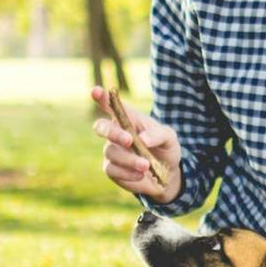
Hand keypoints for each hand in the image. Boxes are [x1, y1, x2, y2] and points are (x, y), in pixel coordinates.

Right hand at [91, 87, 182, 203]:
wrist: (168, 174)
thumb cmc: (165, 148)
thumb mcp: (169, 137)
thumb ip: (158, 134)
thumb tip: (142, 139)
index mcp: (128, 118)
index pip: (111, 104)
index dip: (101, 97)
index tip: (96, 91)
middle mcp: (115, 133)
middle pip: (101, 127)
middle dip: (113, 133)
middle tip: (129, 140)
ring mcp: (111, 151)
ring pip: (111, 152)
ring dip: (129, 159)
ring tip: (146, 165)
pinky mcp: (112, 170)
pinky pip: (112, 170)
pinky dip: (127, 173)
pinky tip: (140, 175)